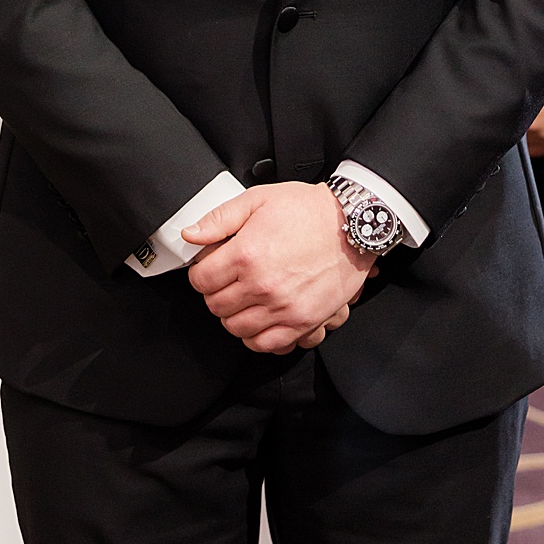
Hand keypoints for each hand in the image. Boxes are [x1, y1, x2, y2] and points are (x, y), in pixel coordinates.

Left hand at [181, 182, 372, 354]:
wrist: (353, 223)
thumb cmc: (310, 210)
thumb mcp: (260, 199)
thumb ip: (220, 218)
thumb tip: (190, 235)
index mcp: (246, 254)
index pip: (200, 280)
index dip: (202, 272)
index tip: (213, 267)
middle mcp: (262, 285)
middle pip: (216, 306)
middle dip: (218, 292)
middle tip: (231, 280)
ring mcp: (283, 307)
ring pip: (236, 327)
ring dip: (235, 314)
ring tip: (247, 297)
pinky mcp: (303, 320)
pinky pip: (265, 344)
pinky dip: (256, 336)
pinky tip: (261, 318)